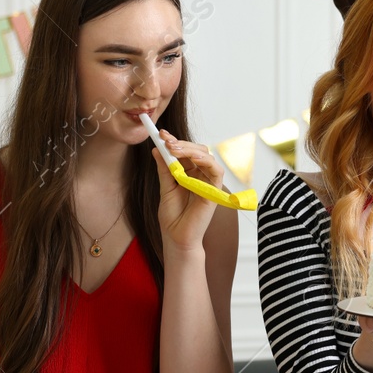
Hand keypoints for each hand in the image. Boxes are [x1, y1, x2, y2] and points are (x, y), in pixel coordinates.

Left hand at [151, 131, 220, 250]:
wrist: (176, 238)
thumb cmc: (172, 217)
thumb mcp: (165, 188)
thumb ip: (164, 169)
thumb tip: (156, 149)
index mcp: (189, 174)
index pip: (185, 153)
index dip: (175, 142)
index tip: (161, 134)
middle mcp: (200, 176)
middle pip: (197, 151)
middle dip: (181, 143)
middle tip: (166, 140)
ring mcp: (208, 183)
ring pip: (207, 157)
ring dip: (190, 149)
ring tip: (174, 148)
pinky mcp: (214, 191)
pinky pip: (216, 171)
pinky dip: (206, 161)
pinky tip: (193, 157)